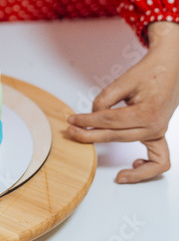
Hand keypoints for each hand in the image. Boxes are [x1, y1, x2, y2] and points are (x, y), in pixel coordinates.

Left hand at [67, 21, 178, 182]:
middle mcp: (155, 126)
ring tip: (86, 143)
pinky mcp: (157, 135)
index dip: (87, 120)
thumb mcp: (124, 81)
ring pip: (127, 146)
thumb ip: (105, 99)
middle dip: (88, 134)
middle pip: (114, 136)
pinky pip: (158, 162)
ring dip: (106, 147)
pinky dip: (144, 171)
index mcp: (148, 112)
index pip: (109, 120)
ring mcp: (158, 132)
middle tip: (71, 131)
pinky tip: (130, 166)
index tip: (72, 119)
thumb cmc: (150, 73)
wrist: (171, 69)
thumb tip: (92, 116)